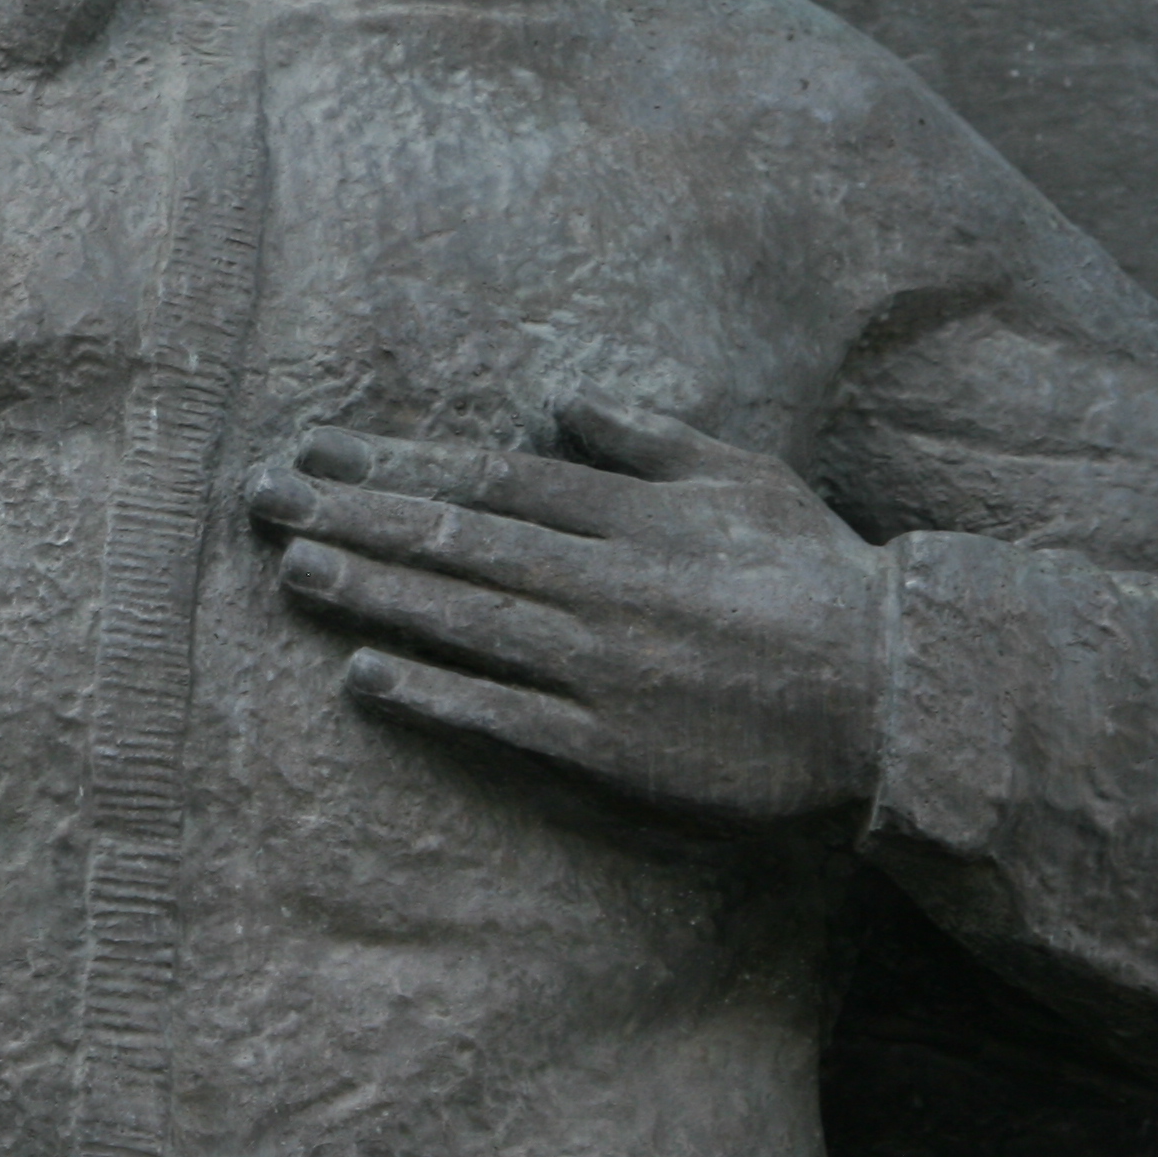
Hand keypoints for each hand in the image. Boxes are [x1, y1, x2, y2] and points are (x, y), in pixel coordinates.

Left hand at [249, 398, 889, 833]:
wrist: (895, 700)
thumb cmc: (822, 581)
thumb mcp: (746, 481)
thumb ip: (650, 442)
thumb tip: (565, 405)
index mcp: (632, 518)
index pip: (486, 483)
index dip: (393, 467)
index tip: (318, 453)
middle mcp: (604, 585)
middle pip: (454, 543)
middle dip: (351, 519)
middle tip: (263, 500)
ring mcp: (603, 670)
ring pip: (463, 621)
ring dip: (370, 593)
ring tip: (290, 568)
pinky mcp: (611, 750)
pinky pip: (502, 719)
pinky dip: (431, 694)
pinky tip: (364, 675)